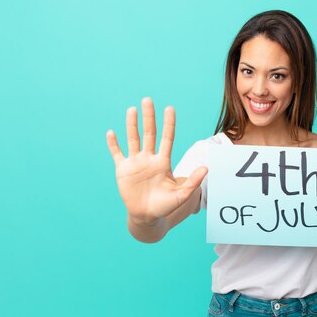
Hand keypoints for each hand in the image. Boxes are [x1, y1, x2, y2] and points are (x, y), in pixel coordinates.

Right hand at [106, 97, 207, 225]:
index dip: (169, 124)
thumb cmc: (165, 206)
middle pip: (149, 133)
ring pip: (133, 139)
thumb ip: (193, 182)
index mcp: (163, 162)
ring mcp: (135, 163)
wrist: (147, 216)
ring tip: (132, 109)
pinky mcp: (123, 170)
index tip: (170, 108)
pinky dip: (113, 144)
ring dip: (132, 125)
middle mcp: (149, 158)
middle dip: (149, 117)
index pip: (167, 138)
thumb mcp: (181, 195)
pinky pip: (117, 154)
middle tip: (148, 100)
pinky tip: (111, 132)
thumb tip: (206, 168)